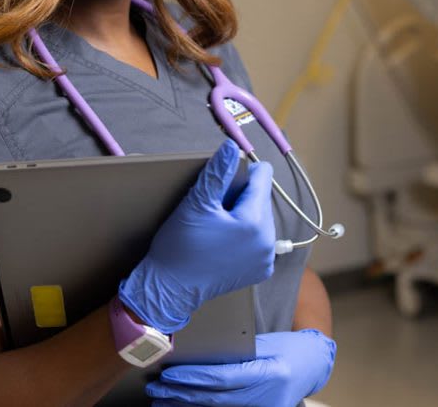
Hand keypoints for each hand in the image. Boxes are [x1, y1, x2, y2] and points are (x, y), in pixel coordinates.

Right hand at [119, 140, 275, 332]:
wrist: (170, 289)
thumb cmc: (179, 247)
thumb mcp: (196, 204)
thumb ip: (217, 173)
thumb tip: (232, 148)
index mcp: (254, 223)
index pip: (263, 178)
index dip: (244, 171)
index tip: (224, 180)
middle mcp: (267, 242)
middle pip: (262, 199)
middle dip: (242, 196)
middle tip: (214, 208)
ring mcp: (265, 259)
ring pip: (261, 219)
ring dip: (244, 214)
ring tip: (217, 224)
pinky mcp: (260, 271)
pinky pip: (259, 240)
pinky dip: (246, 234)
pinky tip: (223, 239)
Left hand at [146, 330, 335, 406]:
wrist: (314, 364)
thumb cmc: (290, 347)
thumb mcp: (265, 343)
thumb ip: (237, 351)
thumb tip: (199, 354)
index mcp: (270, 372)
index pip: (223, 377)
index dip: (194, 377)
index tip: (170, 374)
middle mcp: (268, 395)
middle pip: (216, 397)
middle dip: (182, 393)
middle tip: (157, 388)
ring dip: (187, 405)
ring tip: (163, 400)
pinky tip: (185, 406)